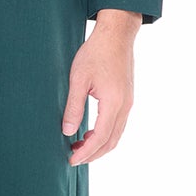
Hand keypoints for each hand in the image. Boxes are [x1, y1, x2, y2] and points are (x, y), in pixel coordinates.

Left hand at [62, 10, 141, 165]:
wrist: (116, 35)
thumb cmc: (96, 52)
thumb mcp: (78, 79)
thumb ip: (73, 107)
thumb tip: (67, 131)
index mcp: (114, 103)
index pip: (100, 138)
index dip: (86, 153)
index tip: (71, 160)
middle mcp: (125, 106)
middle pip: (111, 142)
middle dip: (93, 154)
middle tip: (73, 158)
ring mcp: (128, 103)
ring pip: (116, 135)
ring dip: (99, 145)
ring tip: (79, 147)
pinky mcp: (127, 98)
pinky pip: (118, 124)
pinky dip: (104, 134)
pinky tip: (89, 132)